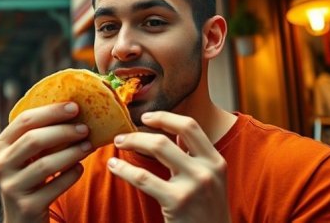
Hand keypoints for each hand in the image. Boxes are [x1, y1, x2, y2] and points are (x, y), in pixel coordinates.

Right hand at [0, 102, 92, 222]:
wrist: (21, 218)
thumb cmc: (30, 178)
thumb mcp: (26, 156)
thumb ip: (40, 135)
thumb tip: (73, 108)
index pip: (24, 120)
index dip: (51, 111)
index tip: (75, 107)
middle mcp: (0, 165)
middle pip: (33, 140)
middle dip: (63, 131)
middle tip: (85, 128)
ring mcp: (11, 187)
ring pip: (46, 164)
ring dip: (71, 152)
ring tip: (88, 146)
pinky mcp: (26, 206)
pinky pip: (55, 186)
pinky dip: (71, 174)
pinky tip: (79, 168)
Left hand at [107, 111, 230, 222]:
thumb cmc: (206, 212)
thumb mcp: (211, 179)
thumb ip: (195, 156)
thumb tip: (176, 133)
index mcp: (215, 161)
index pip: (190, 126)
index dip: (165, 117)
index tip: (146, 117)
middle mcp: (207, 169)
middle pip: (167, 136)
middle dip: (139, 132)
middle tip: (122, 135)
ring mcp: (193, 185)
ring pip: (157, 148)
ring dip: (131, 143)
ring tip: (117, 145)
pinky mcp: (177, 201)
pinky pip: (143, 177)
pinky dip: (124, 169)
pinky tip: (114, 166)